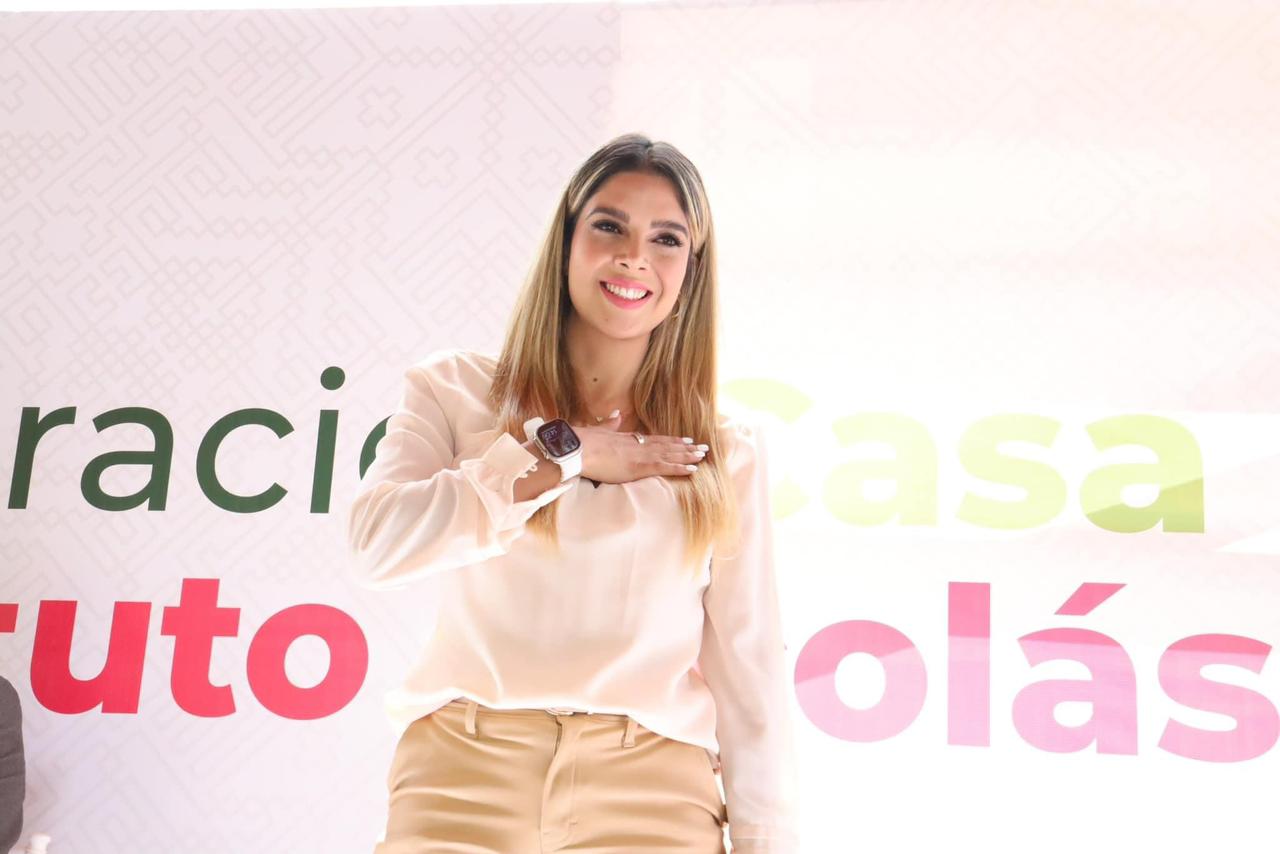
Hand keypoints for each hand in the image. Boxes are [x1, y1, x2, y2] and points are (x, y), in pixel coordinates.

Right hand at [569, 411, 708, 484]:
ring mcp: (641, 455)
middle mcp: (639, 445)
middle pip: (667, 446)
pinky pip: (665, 467)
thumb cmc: (584, 441)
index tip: (685, 439)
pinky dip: (680, 467)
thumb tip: (615, 414)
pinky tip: (693, 469)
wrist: (578, 447)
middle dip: (686, 447)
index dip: (671, 440)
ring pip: (671, 455)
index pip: (656, 440)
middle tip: (703, 447)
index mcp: (629, 439)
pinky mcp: (641, 466)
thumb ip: (609, 424)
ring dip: (688, 455)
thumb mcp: (599, 430)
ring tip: (703, 454)